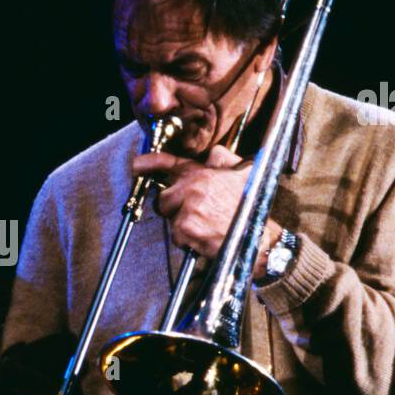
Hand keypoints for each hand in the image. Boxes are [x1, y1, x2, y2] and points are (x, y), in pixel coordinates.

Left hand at [131, 144, 280, 276]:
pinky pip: (177, 236)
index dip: (149, 162)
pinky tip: (205, 237)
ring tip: (205, 225)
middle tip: (193, 213)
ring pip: (170, 219)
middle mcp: (191, 188)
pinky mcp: (186, 228)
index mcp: (202, 174)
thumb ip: (224, 160)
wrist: (257, 236)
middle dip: (173, 208)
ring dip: (182, 225)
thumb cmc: (252, 205)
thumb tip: (212, 153)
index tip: (137, 164)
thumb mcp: (244, 173)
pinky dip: (187, 240)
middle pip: (163, 199)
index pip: (169, 163)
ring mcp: (187, 209)